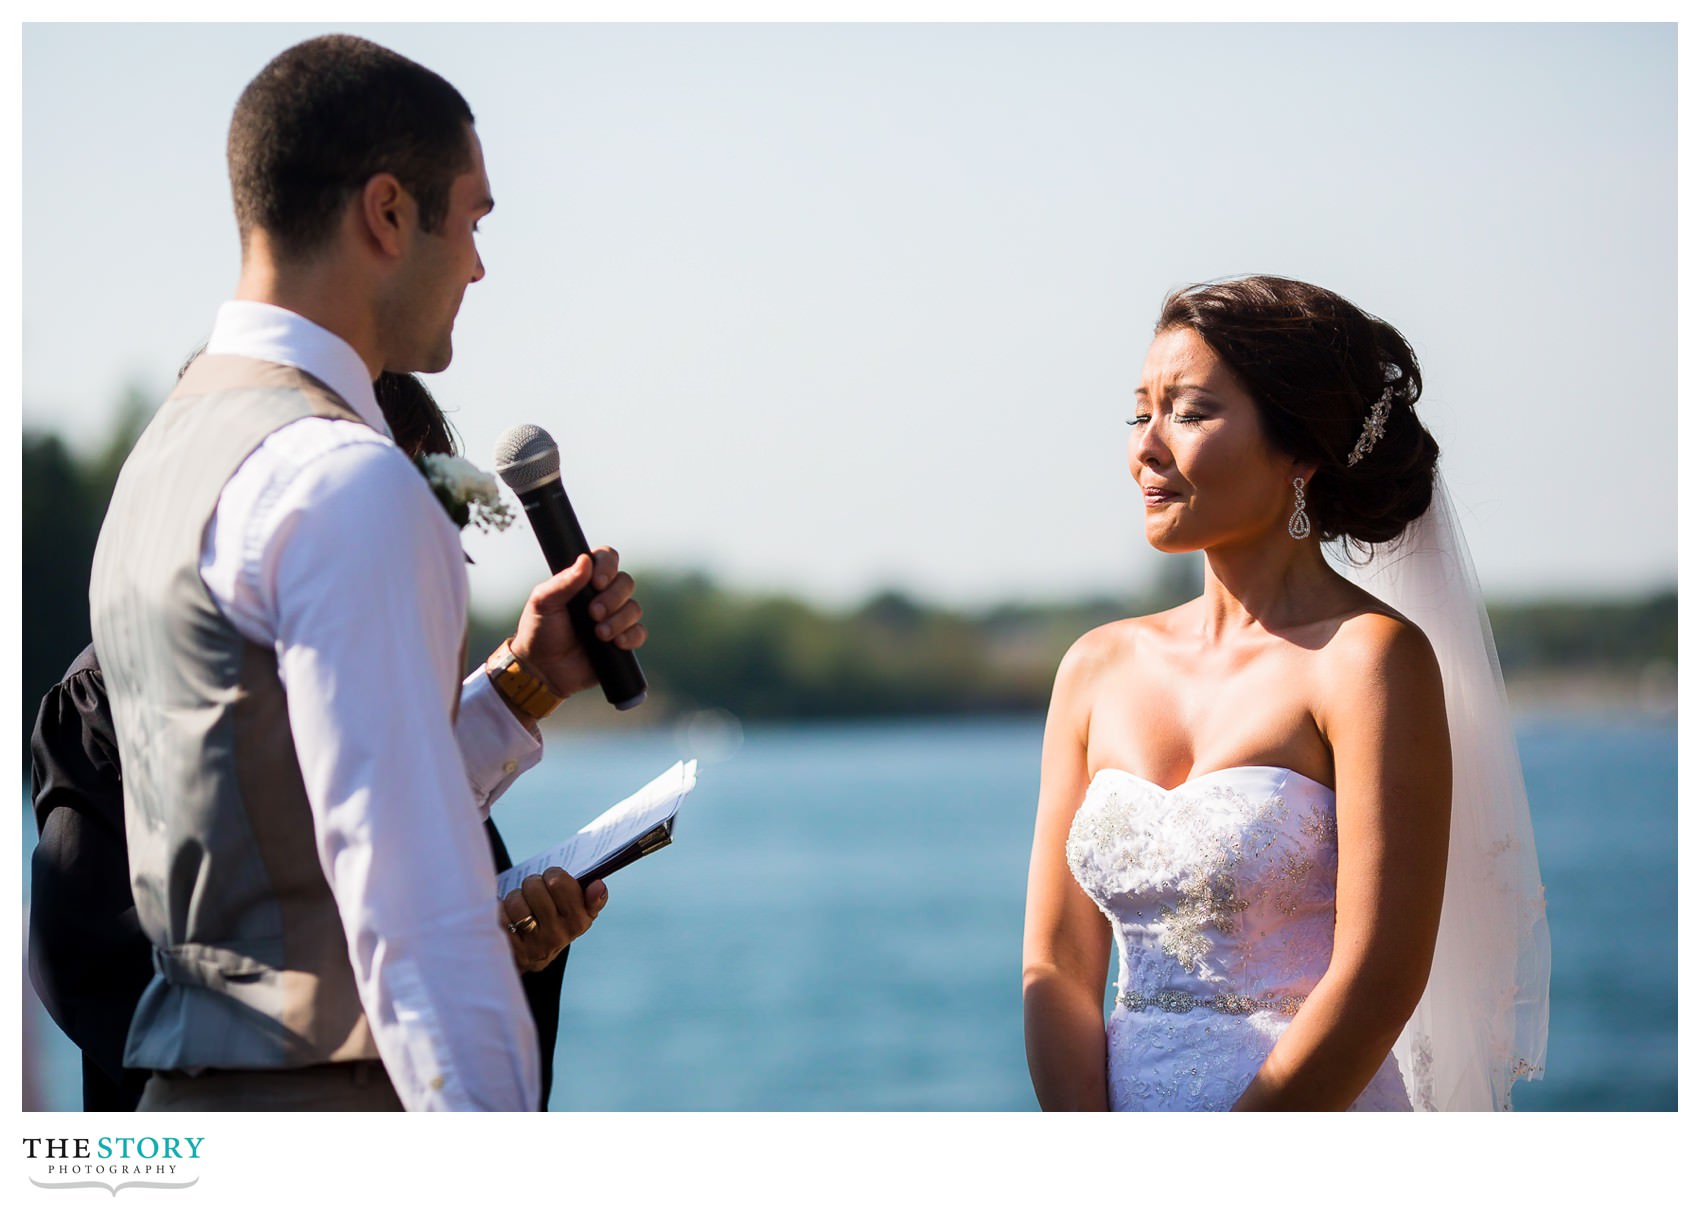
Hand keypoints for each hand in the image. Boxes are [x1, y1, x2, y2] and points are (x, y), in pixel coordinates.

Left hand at [500, 869, 609, 972]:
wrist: (532, 958)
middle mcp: (558, 936)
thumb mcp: (579, 913)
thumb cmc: (557, 923)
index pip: (559, 881)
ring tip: (521, 908)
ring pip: (515, 901)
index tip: (552, 881)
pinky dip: (501, 913)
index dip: (552, 874)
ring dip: (514, 898)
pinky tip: (508, 920)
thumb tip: (598, 885)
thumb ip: (593, 898)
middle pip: (534, 887)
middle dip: (531, 884)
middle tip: (534, 893)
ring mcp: (534, 946)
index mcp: (579, 922)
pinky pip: (500, 916)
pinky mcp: (510, 950)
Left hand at [509, 546, 646, 699]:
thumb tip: (585, 560)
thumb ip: (563, 582)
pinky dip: (630, 636)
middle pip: (626, 582)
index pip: (607, 558)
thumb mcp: (543, 603)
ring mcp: (614, 618)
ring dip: (619, 620)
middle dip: (613, 598)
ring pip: (634, 608)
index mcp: (583, 581)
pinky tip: (616, 643)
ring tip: (599, 634)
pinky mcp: (622, 641)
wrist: (543, 670)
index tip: (597, 582)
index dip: (608, 566)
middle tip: (593, 613)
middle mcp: (602, 596)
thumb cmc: (538, 632)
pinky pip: (639, 633)